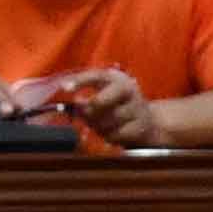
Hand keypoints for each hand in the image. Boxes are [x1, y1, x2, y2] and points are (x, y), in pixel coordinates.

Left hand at [23, 67, 152, 146]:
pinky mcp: (140, 126)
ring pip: (105, 121)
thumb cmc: (117, 105)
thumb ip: (85, 93)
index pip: (97, 76)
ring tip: (99, 122)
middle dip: (87, 110)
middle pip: (99, 102)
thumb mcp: (103, 92)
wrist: (147, 120)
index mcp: (118, 79)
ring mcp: (137, 109)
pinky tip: (111, 131)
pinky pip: (114, 134)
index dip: (80, 81)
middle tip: (85, 113)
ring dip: (97, 125)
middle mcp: (130, 90)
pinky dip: (108, 135)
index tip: (65, 88)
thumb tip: (72, 98)